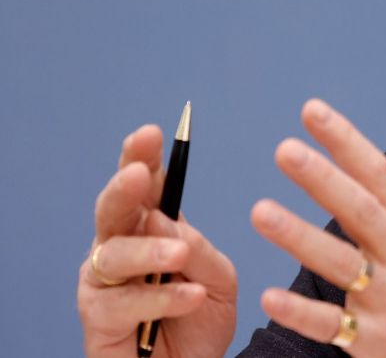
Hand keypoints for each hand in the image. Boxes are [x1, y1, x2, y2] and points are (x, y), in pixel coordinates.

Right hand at [77, 124, 237, 357]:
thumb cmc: (200, 321)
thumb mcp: (218, 279)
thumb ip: (198, 249)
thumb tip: (165, 222)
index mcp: (152, 228)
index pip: (145, 186)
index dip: (143, 158)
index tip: (152, 133)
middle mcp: (120, 248)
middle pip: (113, 209)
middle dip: (123, 187)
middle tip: (137, 174)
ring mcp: (103, 282)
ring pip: (115, 254)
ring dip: (150, 252)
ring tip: (181, 256)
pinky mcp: (97, 318)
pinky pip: (124, 301)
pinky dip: (161, 298)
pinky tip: (191, 296)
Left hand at [250, 99, 385, 356]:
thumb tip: (351, 171)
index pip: (380, 176)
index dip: (347, 142)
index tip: (312, 111)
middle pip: (362, 212)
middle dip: (323, 178)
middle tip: (285, 149)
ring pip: (342, 264)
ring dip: (300, 237)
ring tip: (260, 210)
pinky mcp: (374, 341)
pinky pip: (332, 326)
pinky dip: (301, 312)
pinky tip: (270, 296)